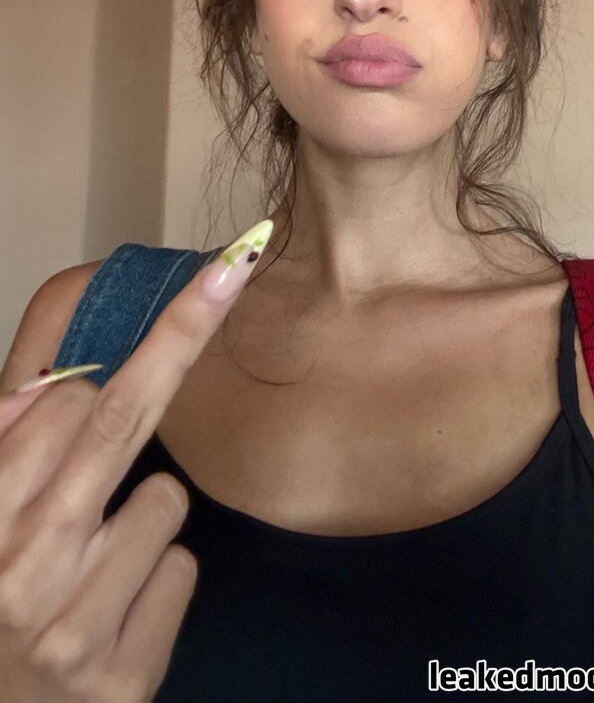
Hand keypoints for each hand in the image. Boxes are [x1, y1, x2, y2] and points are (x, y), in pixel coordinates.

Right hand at [0, 220, 272, 702]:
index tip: (215, 277)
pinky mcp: (121, 677)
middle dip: (178, 344)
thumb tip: (43, 386)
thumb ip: (2, 450)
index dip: (155, 337)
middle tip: (226, 277)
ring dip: (145, 516)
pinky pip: (182, 569)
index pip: (70, 401)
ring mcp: (70, 627)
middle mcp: (18, 570)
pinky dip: (161, 577)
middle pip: (120, 424)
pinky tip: (120, 607)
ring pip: (165, 501)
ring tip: (99, 558)